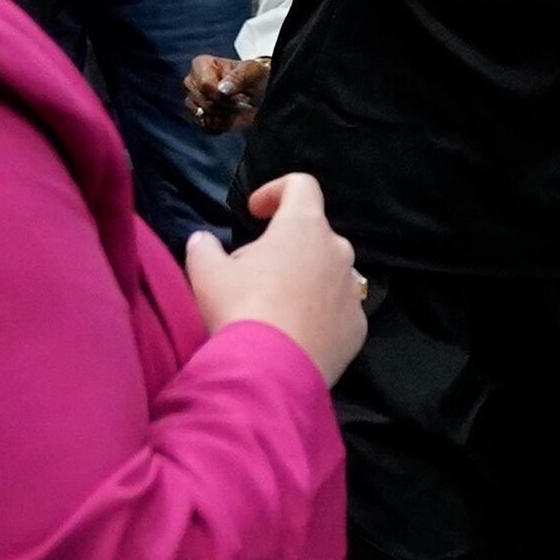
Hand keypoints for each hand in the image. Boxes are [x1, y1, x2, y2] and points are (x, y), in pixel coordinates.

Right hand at [183, 173, 366, 386]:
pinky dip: (319, 314)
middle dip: (284, 246)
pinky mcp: (357, 326)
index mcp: (304, 227)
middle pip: (312, 234)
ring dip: (305, 279)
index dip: (276, 191)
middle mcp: (337, 251)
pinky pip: (337, 310)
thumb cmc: (239, 309)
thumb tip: (201, 240)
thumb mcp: (206, 274)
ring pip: (328, 272)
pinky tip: (293, 335)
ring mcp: (352, 290)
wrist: (270, 374)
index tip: (255, 212)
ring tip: (272, 306)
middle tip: (252, 272)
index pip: (302, 186)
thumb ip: (203, 248)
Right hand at [185, 54, 268, 133]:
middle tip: (241, 101)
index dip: (224, 95)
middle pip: (205, 103)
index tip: (241, 94)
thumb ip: (238, 77)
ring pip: (204, 117)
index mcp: (201, 64)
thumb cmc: (254, 76)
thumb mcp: (253, 71)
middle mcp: (191, 82)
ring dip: (225, 116)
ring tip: (236, 107)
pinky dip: (222, 126)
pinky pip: (207, 128)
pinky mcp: (197, 118)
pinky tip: (231, 116)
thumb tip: (222, 90)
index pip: (205, 85)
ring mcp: (192, 101)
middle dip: (226, 106)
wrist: (259, 93)